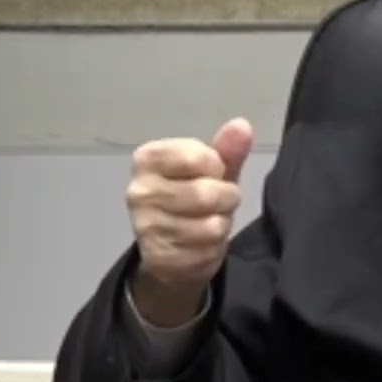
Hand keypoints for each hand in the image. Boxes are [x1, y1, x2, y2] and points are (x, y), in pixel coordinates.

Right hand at [126, 117, 252, 326]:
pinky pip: (207, 249)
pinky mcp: (159, 257)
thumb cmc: (193, 199)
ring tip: (208, 221)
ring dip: (221, 224)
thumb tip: (242, 125)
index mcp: (147, 159)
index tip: (211, 173)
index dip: (216, 167)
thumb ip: (227, 150)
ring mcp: (146, 226)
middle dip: (225, 198)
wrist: (170, 250)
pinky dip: (214, 247)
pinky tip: (201, 244)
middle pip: (206, 193)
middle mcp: (139, 191)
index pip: (197, 157)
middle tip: (217, 202)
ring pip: (211, 224)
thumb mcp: (212, 171)